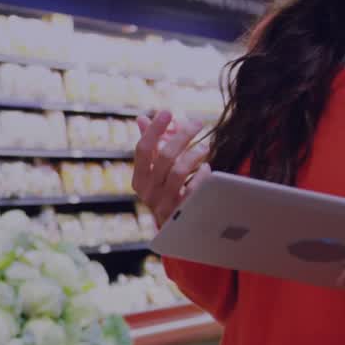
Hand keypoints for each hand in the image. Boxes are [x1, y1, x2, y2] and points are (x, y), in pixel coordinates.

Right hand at [132, 110, 211, 226]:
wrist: (176, 232)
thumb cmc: (165, 195)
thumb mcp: (153, 173)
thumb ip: (149, 147)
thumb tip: (141, 119)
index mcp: (139, 180)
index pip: (143, 149)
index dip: (154, 129)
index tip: (167, 112)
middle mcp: (148, 192)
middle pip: (165, 155)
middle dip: (183, 135)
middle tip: (197, 123)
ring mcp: (164, 203)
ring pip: (179, 170)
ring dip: (195, 153)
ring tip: (206, 146)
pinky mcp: (182, 211)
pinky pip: (194, 187)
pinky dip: (202, 174)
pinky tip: (206, 169)